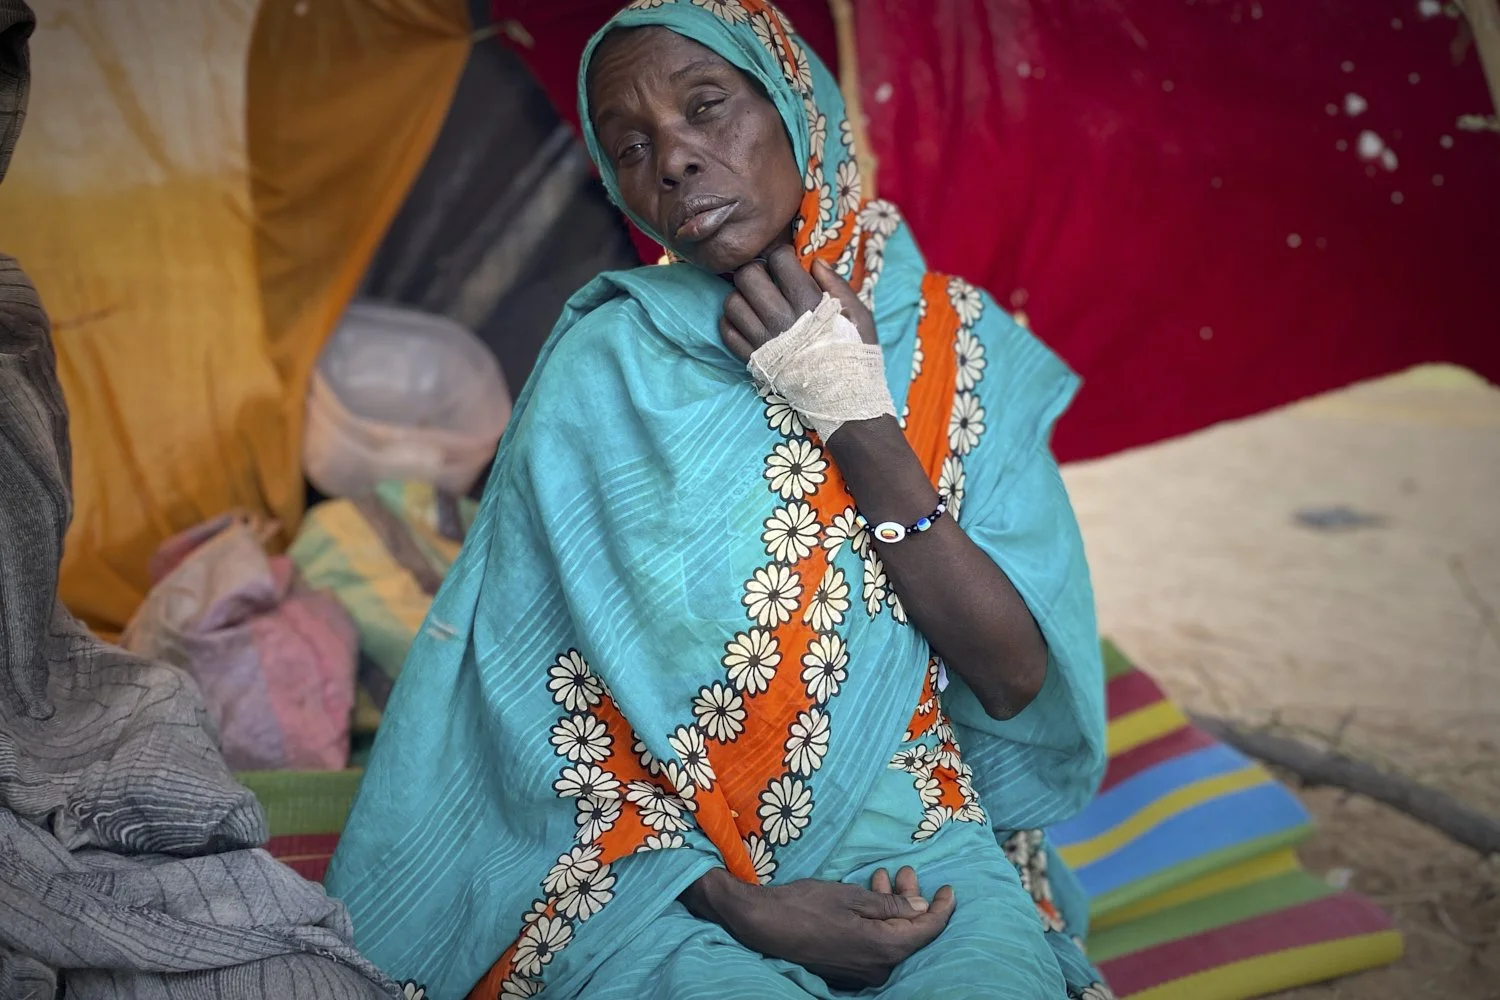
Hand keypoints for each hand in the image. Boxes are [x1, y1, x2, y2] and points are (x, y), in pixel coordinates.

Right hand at [683, 867, 955, 988]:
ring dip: (892, 908)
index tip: (950, 889)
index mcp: (883, 948)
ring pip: (890, 937)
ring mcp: (861, 971)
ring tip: (885, 876)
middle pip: (908, 934)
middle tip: (904, 872)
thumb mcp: (852, 897)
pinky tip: (869, 897)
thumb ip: (891, 906)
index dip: (943, 909)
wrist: (763, 925)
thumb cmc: (806, 905)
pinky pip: (874, 945)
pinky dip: (877, 921)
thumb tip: (922, 909)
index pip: (927, 930)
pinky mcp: (847, 968)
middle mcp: (877, 966)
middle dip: (911, 901)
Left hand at [721, 244, 877, 361]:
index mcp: (808, 303)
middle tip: (766, 280)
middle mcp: (781, 319)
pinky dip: (732, 322)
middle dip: (756, 271)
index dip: (781, 257)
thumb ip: (837, 285)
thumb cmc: (854, 353)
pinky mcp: (752, 359)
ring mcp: (763, 340)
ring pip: (731, 302)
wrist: (843, 399)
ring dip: (741, 297)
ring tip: (755, 303)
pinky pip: (726, 331)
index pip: (778, 259)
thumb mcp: (859, 315)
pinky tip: (748, 322)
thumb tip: (815, 262)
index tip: (786, 265)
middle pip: (747, 276)